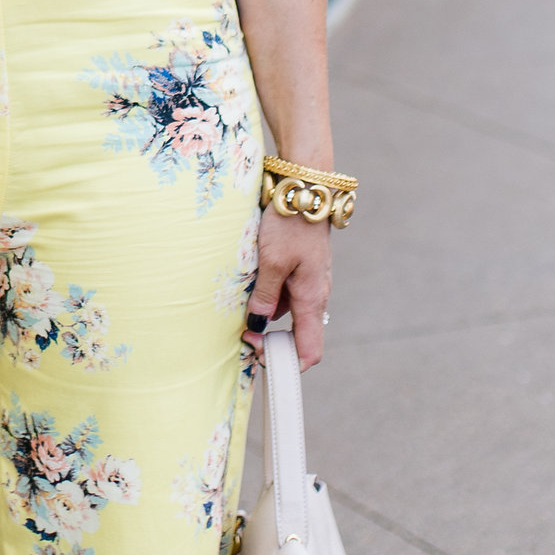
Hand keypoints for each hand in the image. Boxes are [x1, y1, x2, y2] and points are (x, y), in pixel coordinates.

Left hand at [244, 208, 333, 369]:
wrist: (304, 190)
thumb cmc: (290, 224)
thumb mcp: (271, 262)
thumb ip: (264, 297)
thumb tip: (256, 326)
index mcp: (312, 299)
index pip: (309, 351)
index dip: (287, 363)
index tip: (259, 356)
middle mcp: (314, 296)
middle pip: (295, 335)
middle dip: (269, 340)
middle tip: (241, 332)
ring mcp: (307, 283)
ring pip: (284, 313)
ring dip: (263, 314)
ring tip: (239, 303)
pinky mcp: (299, 271)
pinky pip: (282, 293)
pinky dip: (266, 295)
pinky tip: (249, 283)